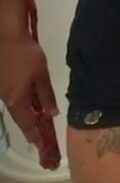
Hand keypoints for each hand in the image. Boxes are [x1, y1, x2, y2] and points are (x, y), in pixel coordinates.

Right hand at [0, 31, 58, 152]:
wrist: (6, 35)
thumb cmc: (26, 55)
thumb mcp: (41, 74)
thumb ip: (46, 95)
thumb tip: (52, 114)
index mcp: (17, 100)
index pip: (27, 123)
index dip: (34, 135)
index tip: (41, 146)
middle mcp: (7, 99)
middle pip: (19, 118)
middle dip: (29, 129)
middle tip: (38, 139)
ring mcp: (2, 90)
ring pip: (14, 108)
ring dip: (24, 118)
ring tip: (34, 124)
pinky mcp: (1, 82)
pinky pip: (11, 99)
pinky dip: (20, 106)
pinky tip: (26, 104)